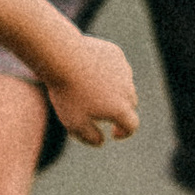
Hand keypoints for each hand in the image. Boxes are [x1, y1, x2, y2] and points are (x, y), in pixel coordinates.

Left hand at [42, 32, 139, 146]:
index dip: (124, 132)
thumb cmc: (67, 93)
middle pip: (130, 104)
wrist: (62, 57)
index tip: (114, 133)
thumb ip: (90, 138)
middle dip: (120, 110)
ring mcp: (123, 69)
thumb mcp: (74, 124)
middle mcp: (128, 89)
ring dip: (114, 90)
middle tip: (101, 111)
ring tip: (92, 89)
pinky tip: (90, 72)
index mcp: (121, 109)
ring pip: (124, 84)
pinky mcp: (115, 53)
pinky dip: (108, 72)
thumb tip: (101, 141)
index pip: (132, 126)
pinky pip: (116, 66)